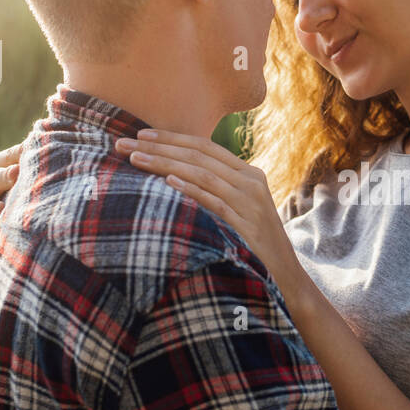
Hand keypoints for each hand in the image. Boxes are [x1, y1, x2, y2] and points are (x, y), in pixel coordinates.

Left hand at [115, 130, 307, 300]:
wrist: (286, 274)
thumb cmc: (255, 244)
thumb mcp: (240, 209)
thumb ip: (219, 190)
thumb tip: (178, 176)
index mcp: (249, 174)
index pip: (205, 147)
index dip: (172, 138)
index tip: (141, 134)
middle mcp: (251, 181)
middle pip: (200, 155)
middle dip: (160, 147)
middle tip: (124, 143)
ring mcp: (250, 202)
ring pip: (203, 174)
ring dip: (166, 164)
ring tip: (135, 158)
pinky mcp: (248, 224)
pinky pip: (215, 202)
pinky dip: (191, 189)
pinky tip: (168, 182)